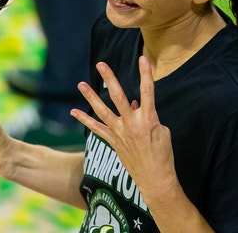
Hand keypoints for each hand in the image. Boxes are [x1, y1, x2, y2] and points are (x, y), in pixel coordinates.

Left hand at [70, 56, 178, 200]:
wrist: (155, 178)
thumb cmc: (163, 154)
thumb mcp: (161, 131)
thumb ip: (147, 114)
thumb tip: (135, 104)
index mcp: (149, 119)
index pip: (147, 91)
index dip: (146, 73)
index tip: (143, 58)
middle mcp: (132, 124)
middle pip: (118, 96)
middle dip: (109, 79)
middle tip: (101, 64)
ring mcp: (120, 133)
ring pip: (102, 110)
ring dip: (91, 97)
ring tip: (81, 84)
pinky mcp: (113, 142)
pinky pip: (96, 129)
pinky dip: (85, 120)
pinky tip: (74, 111)